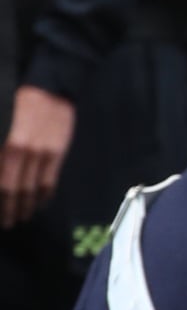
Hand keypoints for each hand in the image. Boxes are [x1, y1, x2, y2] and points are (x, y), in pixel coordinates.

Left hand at [0, 86, 76, 226]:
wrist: (51, 86)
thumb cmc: (19, 101)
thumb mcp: (2, 124)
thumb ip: (3, 152)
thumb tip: (0, 171)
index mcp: (8, 146)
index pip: (1, 182)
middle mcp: (23, 153)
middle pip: (14, 190)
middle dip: (9, 209)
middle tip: (6, 223)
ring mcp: (42, 154)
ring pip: (32, 189)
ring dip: (26, 207)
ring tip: (21, 218)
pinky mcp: (58, 153)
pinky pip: (50, 181)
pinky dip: (44, 196)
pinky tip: (40, 204)